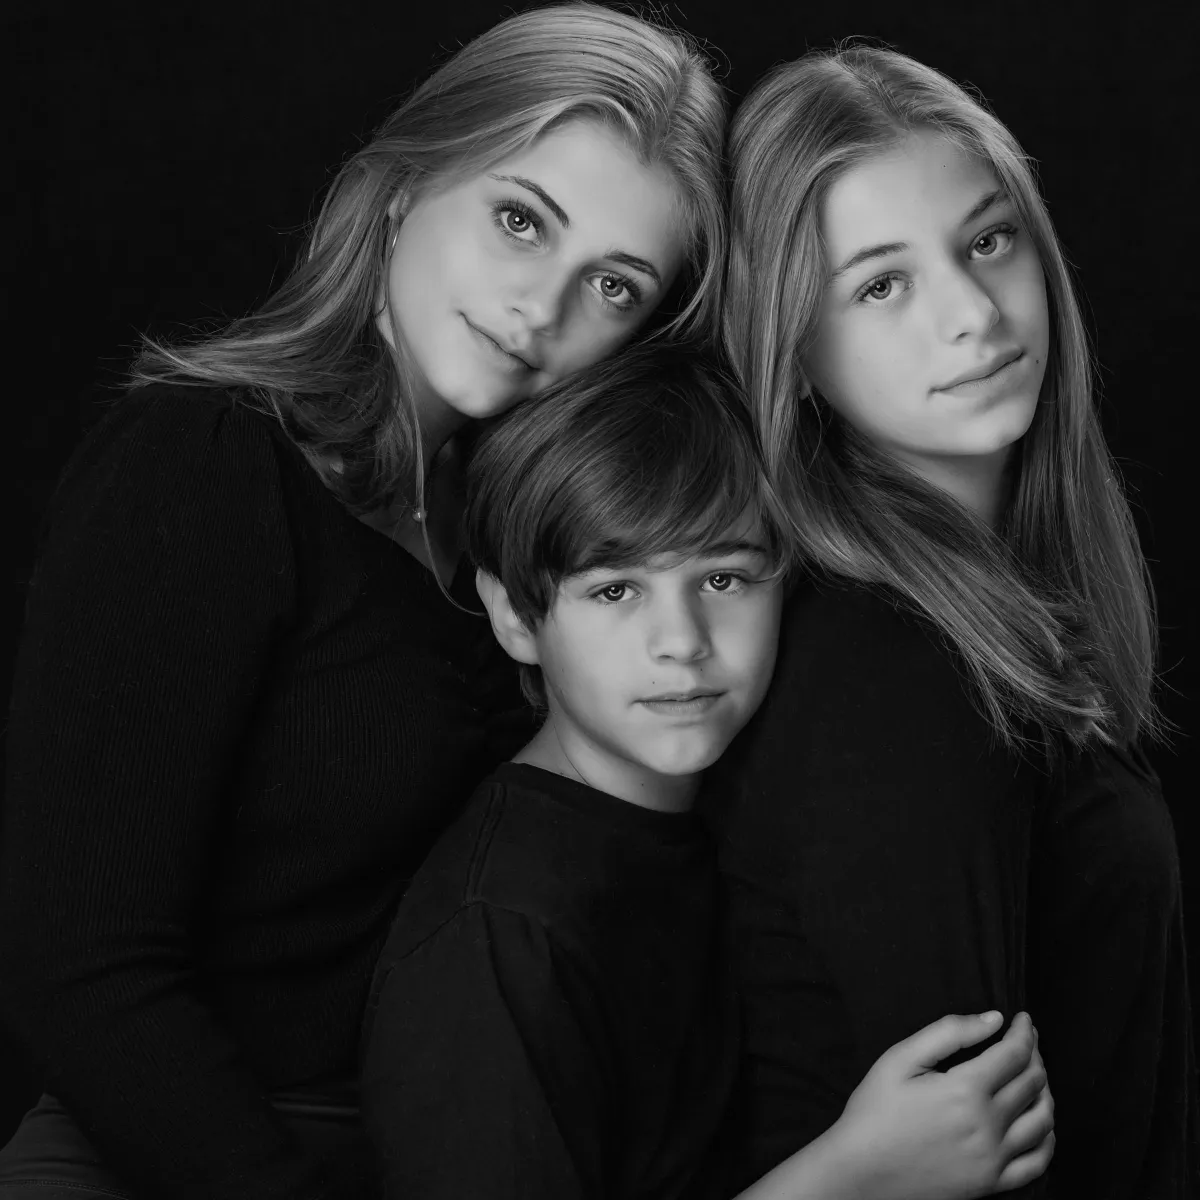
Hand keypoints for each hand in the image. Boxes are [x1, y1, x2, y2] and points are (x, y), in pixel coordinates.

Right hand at [831, 1011, 1054, 1199]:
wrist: (861, 1171)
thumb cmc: (875, 1110)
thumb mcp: (900, 1059)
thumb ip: (949, 1033)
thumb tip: (993, 1019)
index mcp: (966, 1090)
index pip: (1014, 1054)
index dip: (1024, 1032)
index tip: (1023, 1019)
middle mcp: (988, 1126)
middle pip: (1032, 1083)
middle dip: (1034, 1055)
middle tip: (1025, 1042)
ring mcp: (994, 1159)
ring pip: (1043, 1120)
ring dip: (1044, 1091)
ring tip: (1033, 1075)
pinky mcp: (992, 1184)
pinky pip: (1038, 1162)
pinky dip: (1047, 1137)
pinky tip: (1038, 1122)